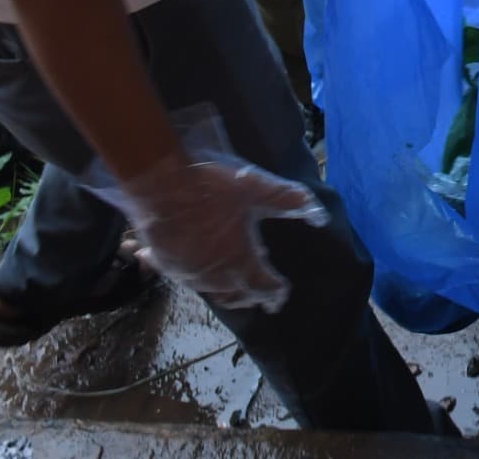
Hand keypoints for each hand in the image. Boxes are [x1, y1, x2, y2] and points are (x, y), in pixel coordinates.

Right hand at [114, 146, 328, 314]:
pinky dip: (198, 276)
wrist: (158, 183)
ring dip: (225, 288)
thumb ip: (289, 201)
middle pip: (235, 295)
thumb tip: (320, 216)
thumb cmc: (212, 186)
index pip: (263, 286)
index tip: (283, 294)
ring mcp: (186, 272)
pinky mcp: (165, 262)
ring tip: (234, 278)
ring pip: (210, 291)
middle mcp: (212, 275)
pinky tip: (197, 265)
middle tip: (260, 295)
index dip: (276, 291)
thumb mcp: (257, 187)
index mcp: (239, 261)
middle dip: (251, 295)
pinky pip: (185, 277)